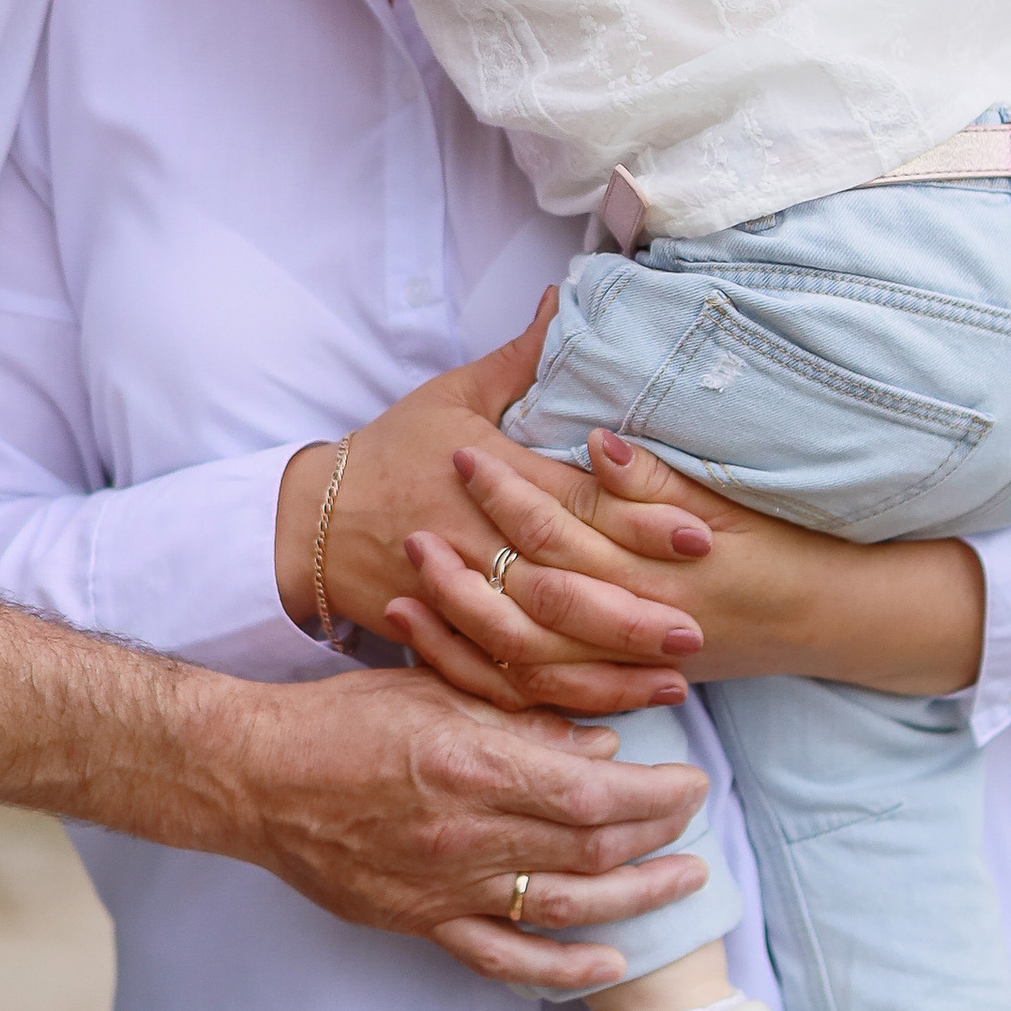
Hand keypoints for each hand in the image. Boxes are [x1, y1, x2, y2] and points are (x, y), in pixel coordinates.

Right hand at [228, 664, 711, 991]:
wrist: (254, 777)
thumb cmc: (339, 719)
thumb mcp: (433, 689)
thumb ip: (519, 720)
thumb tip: (600, 743)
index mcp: (470, 763)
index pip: (593, 790)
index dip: (655, 792)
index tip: (691, 779)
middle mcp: (466, 833)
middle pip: (592, 849)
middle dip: (658, 835)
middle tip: (695, 818)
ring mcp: (446, 886)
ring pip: (566, 906)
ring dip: (636, 898)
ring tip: (683, 882)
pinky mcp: (422, 921)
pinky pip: (504, 956)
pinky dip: (563, 965)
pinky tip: (609, 959)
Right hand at [273, 301, 710, 713]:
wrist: (310, 518)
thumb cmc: (390, 450)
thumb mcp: (452, 396)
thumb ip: (521, 359)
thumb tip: (566, 300)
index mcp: (488, 480)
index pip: (575, 506)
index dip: (638, 522)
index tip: (697, 536)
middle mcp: (479, 545)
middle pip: (566, 585)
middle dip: (634, 610)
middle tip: (700, 623)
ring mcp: (461, 600)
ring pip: (540, 644)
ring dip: (605, 667)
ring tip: (670, 678)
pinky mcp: (447, 638)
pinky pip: (503, 680)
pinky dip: (551, 699)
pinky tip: (603, 711)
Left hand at [390, 431, 984, 703]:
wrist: (843, 620)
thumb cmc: (791, 550)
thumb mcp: (731, 505)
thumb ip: (657, 476)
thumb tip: (592, 440)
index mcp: (660, 567)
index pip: (564, 527)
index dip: (507, 490)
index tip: (459, 452)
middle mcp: (638, 624)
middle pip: (530, 602)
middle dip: (466, 569)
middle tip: (410, 533)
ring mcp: (629, 663)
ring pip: (528, 663)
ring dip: (463, 634)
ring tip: (404, 603)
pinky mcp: (627, 684)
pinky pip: (546, 700)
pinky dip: (492, 683)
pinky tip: (445, 659)